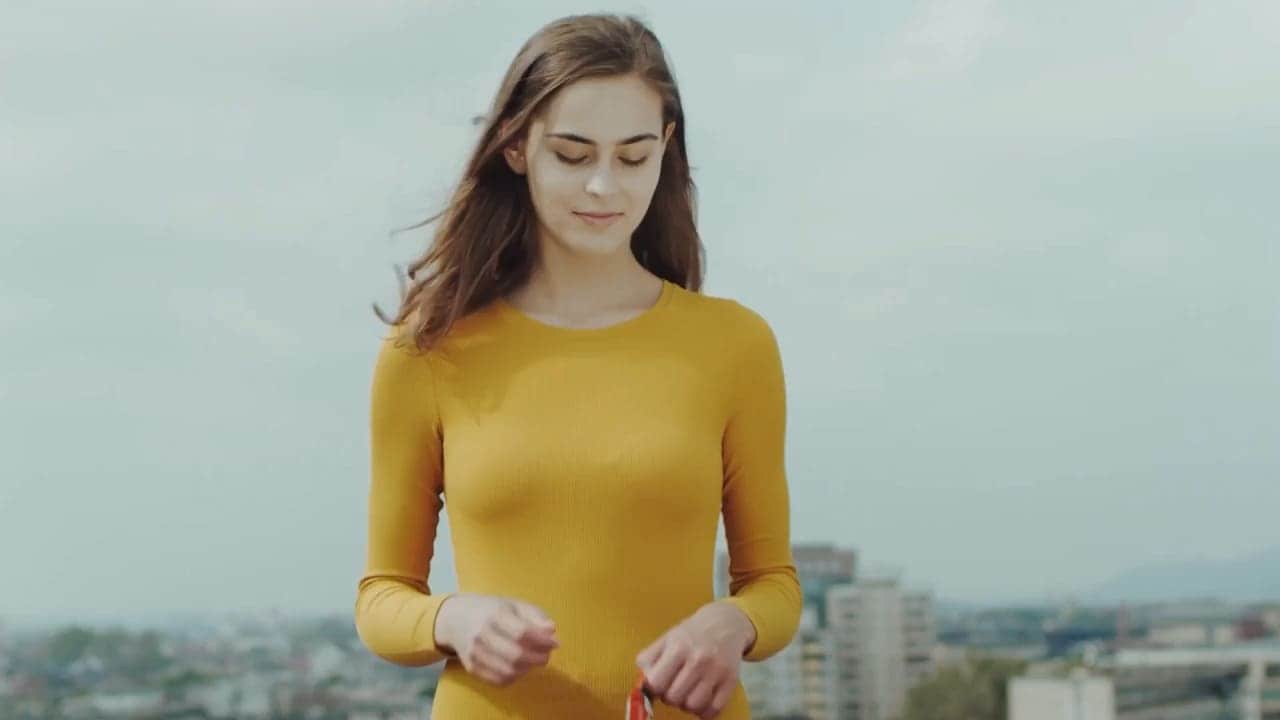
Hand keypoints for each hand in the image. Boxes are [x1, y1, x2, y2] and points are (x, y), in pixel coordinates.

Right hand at [434, 593, 559, 685]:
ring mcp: (475, 653)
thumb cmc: (491, 610)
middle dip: (538, 658)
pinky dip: (515, 676)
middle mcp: (482, 635)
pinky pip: (499, 680)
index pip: (522, 633)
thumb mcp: (514, 604)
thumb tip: (552, 631)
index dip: (542, 641)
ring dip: (528, 668)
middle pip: (516, 655)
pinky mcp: (472, 668)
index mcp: (495, 614)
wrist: (456, 619)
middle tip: (546, 655)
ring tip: (534, 660)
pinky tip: (520, 667)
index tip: (555, 643)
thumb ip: (535, 615)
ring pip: (509, 671)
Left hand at [635, 602, 754, 718]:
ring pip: (693, 706)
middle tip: (675, 687)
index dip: (654, 688)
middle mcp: (698, 659)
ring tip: (688, 693)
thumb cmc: (691, 634)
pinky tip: (702, 700)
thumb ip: (648, 659)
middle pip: (674, 698)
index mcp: (678, 647)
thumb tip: (642, 685)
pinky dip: (705, 712)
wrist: (725, 623)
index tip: (659, 683)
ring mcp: (716, 671)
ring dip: (687, 705)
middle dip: (670, 697)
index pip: (656, 683)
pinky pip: (714, 710)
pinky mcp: (731, 681)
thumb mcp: (667, 638)